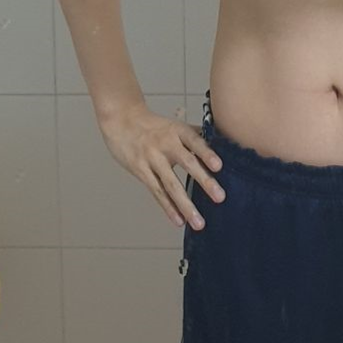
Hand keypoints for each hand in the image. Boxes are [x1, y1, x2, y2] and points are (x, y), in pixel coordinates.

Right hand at [99, 103, 224, 230]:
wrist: (121, 120)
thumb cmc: (152, 126)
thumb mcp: (174, 125)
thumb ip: (195, 136)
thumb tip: (221, 143)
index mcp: (178, 131)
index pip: (195, 142)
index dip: (207, 153)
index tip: (219, 166)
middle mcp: (166, 144)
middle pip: (187, 163)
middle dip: (204, 181)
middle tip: (219, 197)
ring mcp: (152, 159)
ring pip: (171, 184)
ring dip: (186, 205)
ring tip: (198, 222)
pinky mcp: (140, 171)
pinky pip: (157, 192)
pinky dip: (168, 207)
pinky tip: (178, 220)